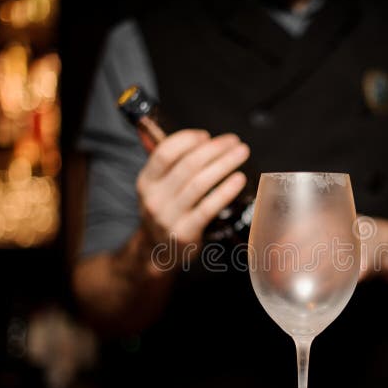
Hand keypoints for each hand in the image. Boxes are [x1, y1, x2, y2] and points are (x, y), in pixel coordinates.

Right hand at [136, 129, 248, 255]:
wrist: (157, 251)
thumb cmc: (167, 211)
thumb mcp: (158, 186)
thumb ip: (169, 162)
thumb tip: (191, 135)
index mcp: (146, 181)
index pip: (164, 152)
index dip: (187, 139)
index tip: (206, 135)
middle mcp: (155, 198)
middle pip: (187, 165)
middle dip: (214, 149)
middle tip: (234, 141)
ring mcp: (169, 217)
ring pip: (200, 184)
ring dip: (224, 164)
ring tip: (242, 153)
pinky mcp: (185, 232)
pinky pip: (208, 207)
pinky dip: (226, 191)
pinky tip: (238, 179)